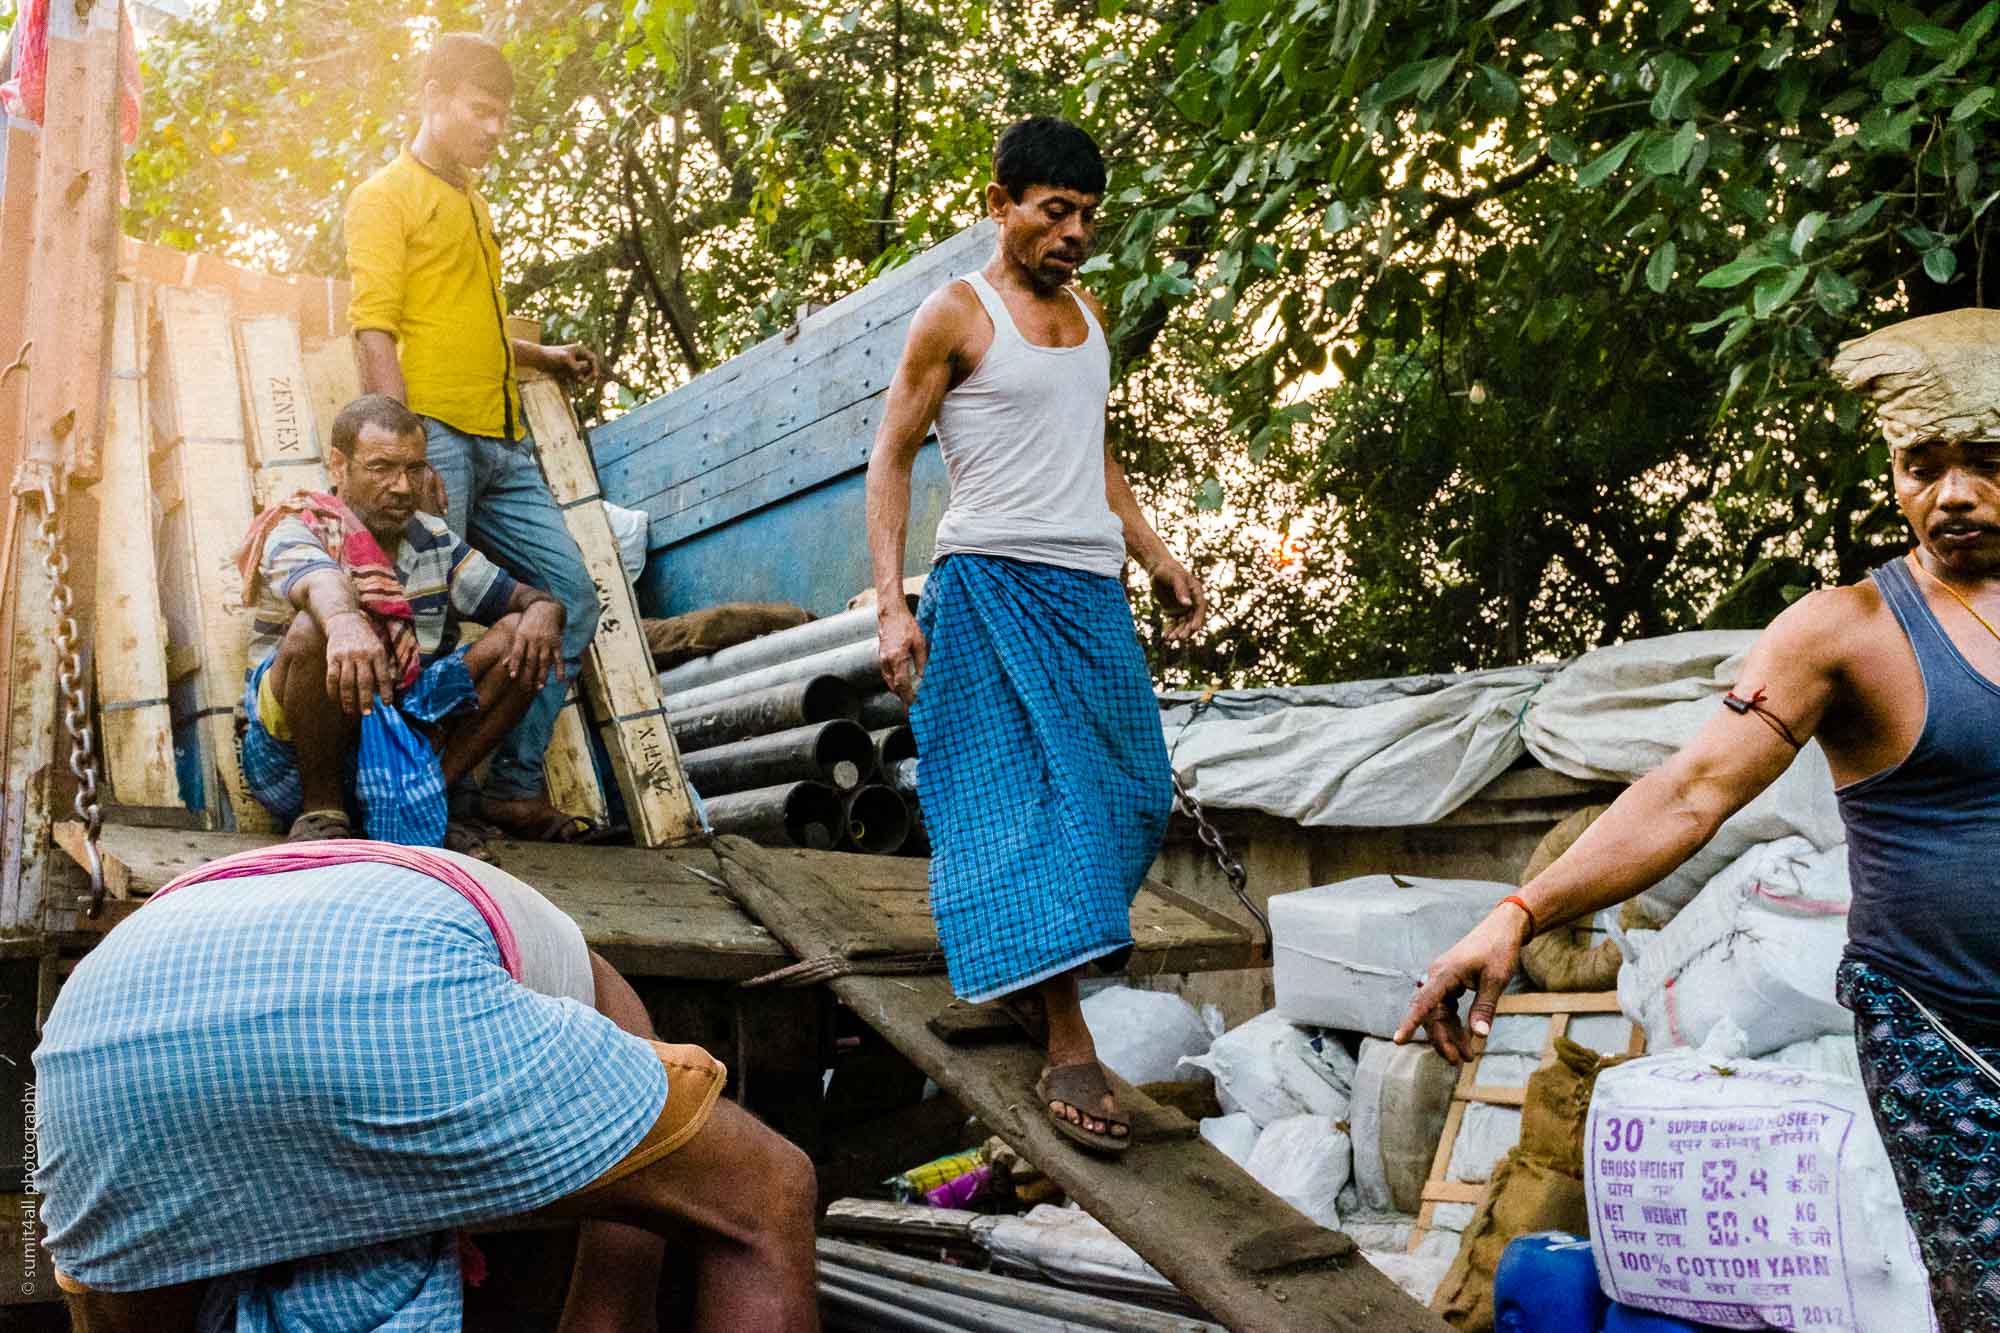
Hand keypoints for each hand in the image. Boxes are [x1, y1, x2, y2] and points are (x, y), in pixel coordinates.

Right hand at [323, 611, 394, 716]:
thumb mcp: (378, 647)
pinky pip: (332, 677)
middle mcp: (362, 655)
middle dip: (366, 699)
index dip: (385, 692)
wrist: (344, 620)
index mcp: (377, 653)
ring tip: (351, 711)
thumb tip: (384, 690)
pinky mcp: (332, 657)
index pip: (383, 676)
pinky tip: (336, 700)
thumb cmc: (365, 639)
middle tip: (367, 713)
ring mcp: (346, 656)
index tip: (386, 705)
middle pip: (365, 681)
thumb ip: (381, 666)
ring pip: (347, 682)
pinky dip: (333, 691)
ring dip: (349, 699)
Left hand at [507, 600, 566, 688]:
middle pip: (531, 660)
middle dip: (528, 675)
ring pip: (544, 661)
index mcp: (522, 636)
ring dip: (542, 675)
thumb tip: (503, 665)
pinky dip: (560, 669)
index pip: (517, 652)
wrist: (545, 608)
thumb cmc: (528, 622)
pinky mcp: (557, 643)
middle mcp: (534, 639)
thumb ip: (512, 648)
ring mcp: (546, 642)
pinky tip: (560, 679)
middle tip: (525, 688)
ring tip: (540, 687)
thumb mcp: (518, 632)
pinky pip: (558, 658)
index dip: (515, 664)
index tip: (512, 676)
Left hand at [546, 343, 600, 384]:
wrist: (539, 359)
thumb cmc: (551, 355)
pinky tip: (567, 379)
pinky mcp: (569, 371)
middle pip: (591, 368)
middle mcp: (579, 357)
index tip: (595, 376)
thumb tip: (583, 370)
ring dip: (582, 379)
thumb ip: (575, 364)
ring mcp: (575, 364)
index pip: (593, 359)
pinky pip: (577, 378)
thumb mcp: (564, 358)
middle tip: (584, 382)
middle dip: (589, 375)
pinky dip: (575, 380)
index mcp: (579, 350)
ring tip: (575, 380)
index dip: (595, 368)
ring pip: (584, 374)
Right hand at [877, 608, 928, 704]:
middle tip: (913, 703)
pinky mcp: (881, 657)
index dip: (908, 696)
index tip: (914, 704)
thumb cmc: (906, 625)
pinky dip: (894, 682)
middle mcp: (887, 661)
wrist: (891, 613)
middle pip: (894, 686)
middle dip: (903, 697)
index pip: (902, 684)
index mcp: (897, 658)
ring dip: (899, 690)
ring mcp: (882, 659)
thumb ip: (921, 661)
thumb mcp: (919, 642)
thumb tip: (923, 676)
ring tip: (909, 695)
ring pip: (889, 682)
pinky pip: (887, 675)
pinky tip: (902, 682)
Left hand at [1149, 557, 1207, 641]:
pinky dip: (1170, 630)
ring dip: (1179, 632)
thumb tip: (1187, 605)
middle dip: (1187, 629)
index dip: (1198, 618)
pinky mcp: (1174, 612)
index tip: (1194, 628)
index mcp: (1196, 591)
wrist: (1157, 570)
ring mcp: (1184, 608)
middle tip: (1181, 637)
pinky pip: (1174, 623)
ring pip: (1184, 623)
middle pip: (1193, 618)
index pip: (1200, 607)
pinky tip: (1166, 637)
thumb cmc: (1167, 570)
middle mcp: (1192, 601)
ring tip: (1171, 639)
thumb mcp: (1173, 577)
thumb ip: (1181, 590)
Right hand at [1391, 903, 1531, 1063]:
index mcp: (1444, 974)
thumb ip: (1484, 1007)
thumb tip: (1478, 1036)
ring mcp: (1442, 980)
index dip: (1410, 1022)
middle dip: (1443, 1040)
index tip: (1398, 1040)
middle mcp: (1437, 977)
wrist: (1503, 928)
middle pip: (1431, 1014)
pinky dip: (1455, 1026)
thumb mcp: (1496, 979)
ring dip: (1450, 1036)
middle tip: (1459, 1062)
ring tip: (1466, 1057)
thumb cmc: (1499, 949)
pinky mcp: (1449, 983)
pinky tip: (1465, 1039)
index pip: (1424, 1002)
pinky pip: (1446, 1009)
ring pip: (1438, 1015)